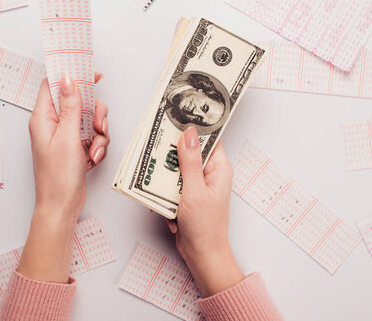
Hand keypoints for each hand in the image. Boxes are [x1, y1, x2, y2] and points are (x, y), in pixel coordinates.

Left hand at [17, 73, 109, 282]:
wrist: (61, 207)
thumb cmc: (57, 178)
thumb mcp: (67, 137)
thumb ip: (70, 106)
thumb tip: (68, 79)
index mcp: (43, 118)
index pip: (53, 85)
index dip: (71, 76)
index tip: (90, 73)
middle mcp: (53, 124)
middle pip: (79, 101)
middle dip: (95, 113)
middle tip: (98, 126)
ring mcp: (65, 136)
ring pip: (90, 119)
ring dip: (99, 134)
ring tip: (94, 150)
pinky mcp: (75, 147)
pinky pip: (93, 136)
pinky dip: (98, 146)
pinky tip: (93, 158)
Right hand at [167, 126, 243, 295]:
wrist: (201, 255)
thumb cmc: (205, 226)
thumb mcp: (195, 190)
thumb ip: (190, 161)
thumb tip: (189, 133)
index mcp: (218, 168)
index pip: (208, 139)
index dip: (194, 127)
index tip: (178, 116)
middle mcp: (209, 174)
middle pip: (188, 150)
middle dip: (172, 150)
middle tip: (155, 145)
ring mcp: (197, 185)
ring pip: (176, 167)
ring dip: (165, 173)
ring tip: (153, 176)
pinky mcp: (186, 195)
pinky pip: (171, 184)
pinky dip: (163, 190)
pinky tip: (159, 200)